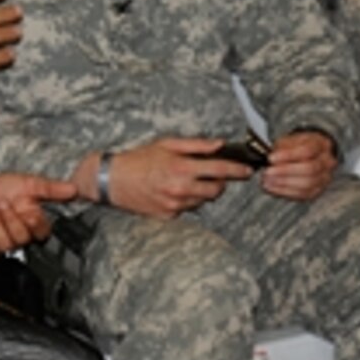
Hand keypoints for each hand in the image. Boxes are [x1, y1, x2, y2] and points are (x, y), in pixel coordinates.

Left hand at [0, 174, 76, 255]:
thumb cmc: (4, 188)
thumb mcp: (28, 183)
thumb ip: (50, 188)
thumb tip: (74, 189)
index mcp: (34, 221)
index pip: (42, 232)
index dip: (35, 224)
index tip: (30, 212)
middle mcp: (20, 234)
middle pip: (22, 238)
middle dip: (10, 218)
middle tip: (2, 202)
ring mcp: (4, 242)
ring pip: (5, 244)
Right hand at [74, 138, 253, 218]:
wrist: (113, 180)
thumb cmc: (138, 159)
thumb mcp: (166, 144)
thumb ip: (196, 144)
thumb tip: (219, 144)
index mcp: (182, 168)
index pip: (221, 170)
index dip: (238, 170)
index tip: (247, 170)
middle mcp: (181, 188)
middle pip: (216, 189)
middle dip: (219, 182)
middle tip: (209, 174)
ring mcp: (175, 204)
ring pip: (203, 200)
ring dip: (201, 191)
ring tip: (185, 181)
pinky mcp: (169, 215)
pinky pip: (188, 208)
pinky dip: (186, 200)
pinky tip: (173, 191)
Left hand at [262, 131, 336, 200]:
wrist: (310, 154)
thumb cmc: (298, 146)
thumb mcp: (289, 140)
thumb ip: (282, 148)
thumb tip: (272, 158)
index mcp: (320, 144)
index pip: (307, 151)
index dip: (288, 155)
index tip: (271, 158)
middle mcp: (327, 162)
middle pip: (309, 169)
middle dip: (286, 171)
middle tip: (268, 171)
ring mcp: (325, 177)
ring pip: (307, 183)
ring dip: (284, 182)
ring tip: (267, 179)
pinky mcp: (318, 190)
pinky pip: (303, 194)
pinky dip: (285, 191)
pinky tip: (271, 186)